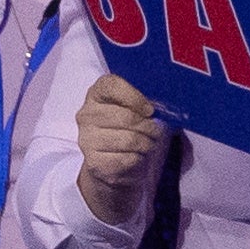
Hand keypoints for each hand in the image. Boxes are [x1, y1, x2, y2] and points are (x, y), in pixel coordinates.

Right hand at [74, 73, 165, 224]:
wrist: (115, 161)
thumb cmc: (130, 128)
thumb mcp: (137, 108)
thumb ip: (146, 101)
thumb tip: (163, 110)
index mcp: (96, 95)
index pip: (111, 86)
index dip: (134, 97)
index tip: (150, 110)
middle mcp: (87, 115)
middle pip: (126, 117)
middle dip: (149, 126)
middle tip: (155, 131)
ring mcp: (87, 139)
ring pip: (130, 140)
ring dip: (147, 144)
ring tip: (148, 144)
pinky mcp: (93, 162)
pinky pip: (127, 159)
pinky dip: (139, 159)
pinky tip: (136, 156)